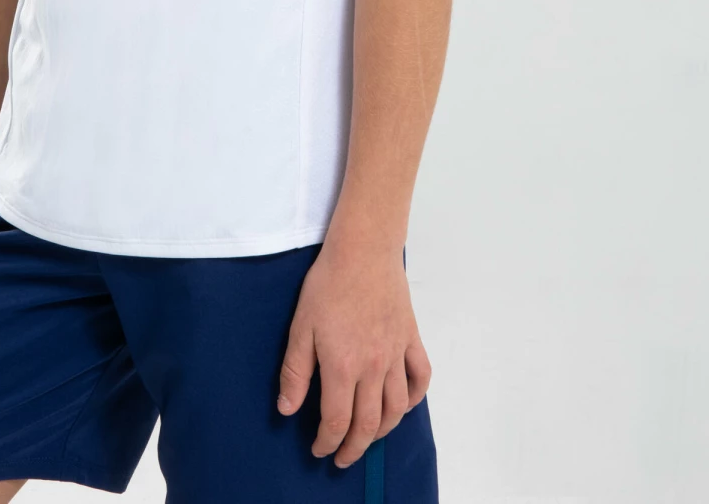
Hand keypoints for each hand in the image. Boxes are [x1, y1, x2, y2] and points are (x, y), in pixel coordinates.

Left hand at [275, 235, 431, 466]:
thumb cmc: (327, 285)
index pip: (338, 421)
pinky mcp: (411, 339)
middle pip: (369, 424)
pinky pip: (420, 378)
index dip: (327, 442)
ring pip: (397, 408)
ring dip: (383, 430)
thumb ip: (295, 372)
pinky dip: (415, 398)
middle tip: (342, 458)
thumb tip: (287, 410)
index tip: (319, 450)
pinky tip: (402, 403)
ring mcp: (397, 354)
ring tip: (368, 436)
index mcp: (343, 367)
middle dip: (354, 448)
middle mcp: (374, 368)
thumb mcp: (300, 327)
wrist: (363, 250)